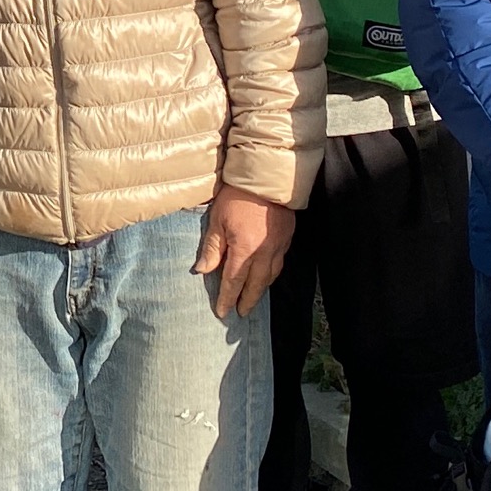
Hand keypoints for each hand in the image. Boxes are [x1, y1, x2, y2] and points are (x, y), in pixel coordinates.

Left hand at [194, 184, 293, 318]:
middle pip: (256, 285)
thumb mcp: (217, 220)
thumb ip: (212, 248)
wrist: (267, 177)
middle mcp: (264, 253)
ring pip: (271, 276)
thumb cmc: (237, 195)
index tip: (222, 312)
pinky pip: (280, 263)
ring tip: (252, 298)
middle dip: (247, 301)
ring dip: (260, 289)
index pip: (234, 282)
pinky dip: (272, 274)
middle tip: (241, 313)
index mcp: (245, 251)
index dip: (227, 298)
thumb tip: (202, 270)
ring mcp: (279, 246)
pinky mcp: (287, 238)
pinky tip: (266, 275)